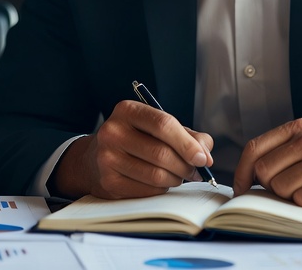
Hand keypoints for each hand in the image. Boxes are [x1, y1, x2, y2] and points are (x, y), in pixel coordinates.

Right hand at [51, 100, 213, 199]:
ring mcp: (107, 158)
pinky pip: (148, 191)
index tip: (203, 158)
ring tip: (178, 176)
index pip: (163, 125)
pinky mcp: (108, 182)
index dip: (187, 144)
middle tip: (194, 170)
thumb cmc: (134, 140)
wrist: (94, 160)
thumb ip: (186, 135)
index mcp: (127, 110)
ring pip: (157, 175)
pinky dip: (161, 189)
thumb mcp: (157, 128)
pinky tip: (159, 183)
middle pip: (162, 153)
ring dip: (176, 179)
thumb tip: (206, 152)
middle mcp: (113, 131)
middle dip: (186, 166)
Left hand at [232, 118, 301, 209]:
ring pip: (282, 188)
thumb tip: (245, 174)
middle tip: (291, 188)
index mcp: (299, 127)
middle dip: (271, 187)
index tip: (240, 189)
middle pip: (265, 171)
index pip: (255, 148)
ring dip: (291, 196)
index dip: (242, 172)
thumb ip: (280, 152)